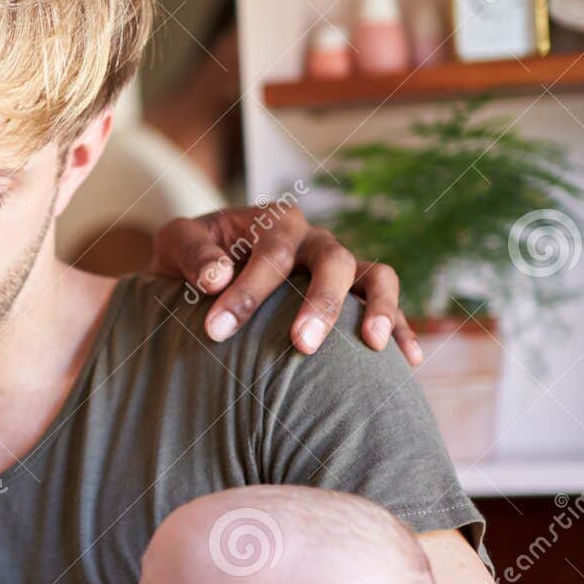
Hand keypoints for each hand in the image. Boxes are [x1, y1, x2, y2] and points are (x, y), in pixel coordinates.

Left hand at [149, 204, 420, 365]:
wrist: (205, 267)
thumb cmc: (190, 257)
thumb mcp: (177, 242)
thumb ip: (192, 253)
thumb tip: (216, 278)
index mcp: (274, 222)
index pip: (271, 254)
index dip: (247, 293)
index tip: (216, 331)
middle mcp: (314, 239)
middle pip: (333, 261)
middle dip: (320, 303)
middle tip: (301, 345)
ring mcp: (338, 265)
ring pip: (374, 276)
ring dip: (377, 308)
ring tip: (372, 344)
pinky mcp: (352, 294)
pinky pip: (385, 306)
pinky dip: (402, 329)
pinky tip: (406, 361)